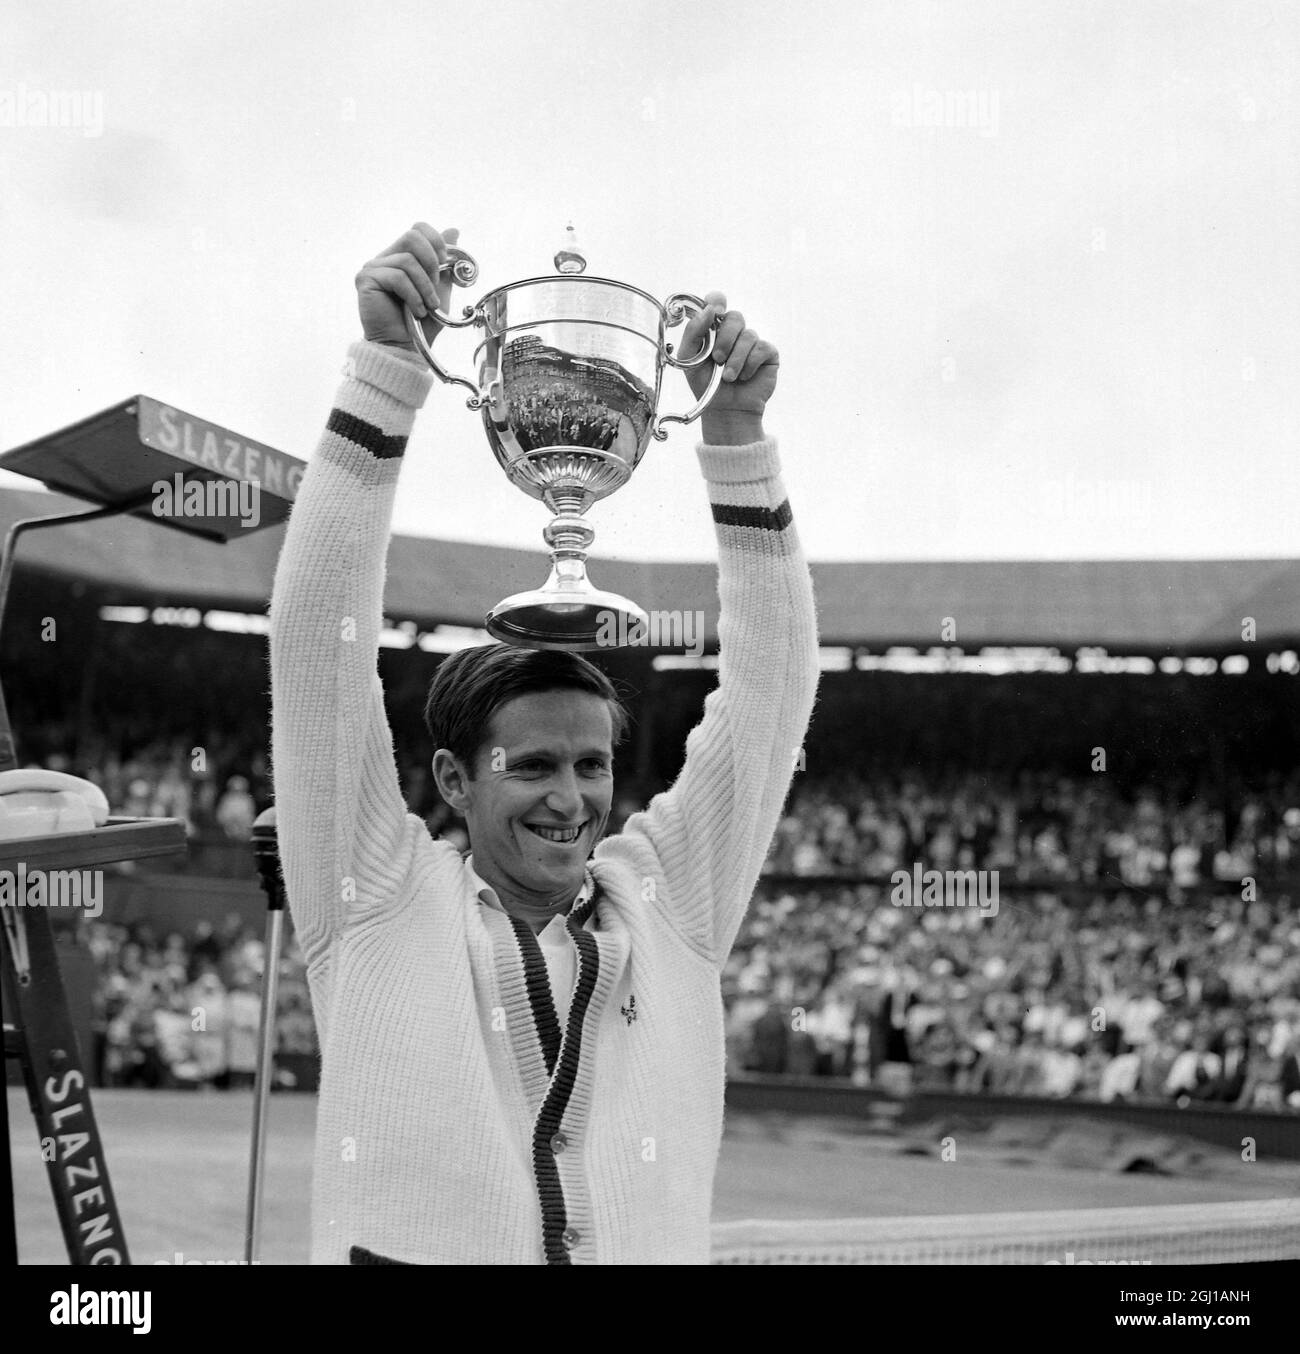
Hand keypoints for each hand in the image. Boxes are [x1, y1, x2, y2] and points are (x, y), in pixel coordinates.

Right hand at [355, 223, 460, 348]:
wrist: (404, 347)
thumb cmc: (421, 322)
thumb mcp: (440, 288)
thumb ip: (444, 262)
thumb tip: (454, 230)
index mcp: (401, 256)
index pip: (417, 229)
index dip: (436, 242)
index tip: (445, 264)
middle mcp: (385, 258)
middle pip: (412, 236)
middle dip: (431, 263)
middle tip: (436, 287)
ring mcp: (373, 268)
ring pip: (407, 260)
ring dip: (425, 287)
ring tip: (427, 307)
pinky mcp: (365, 279)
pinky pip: (397, 276)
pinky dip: (413, 296)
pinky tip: (416, 311)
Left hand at [679, 291, 777, 443]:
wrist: (725, 410)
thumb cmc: (706, 385)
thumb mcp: (690, 359)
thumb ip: (694, 332)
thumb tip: (709, 310)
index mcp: (714, 329)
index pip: (717, 301)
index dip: (716, 301)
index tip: (715, 312)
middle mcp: (734, 332)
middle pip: (735, 317)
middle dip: (724, 339)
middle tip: (717, 360)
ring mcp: (752, 342)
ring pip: (748, 335)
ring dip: (735, 359)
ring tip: (728, 377)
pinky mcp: (768, 354)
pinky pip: (761, 348)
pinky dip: (749, 365)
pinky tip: (744, 377)